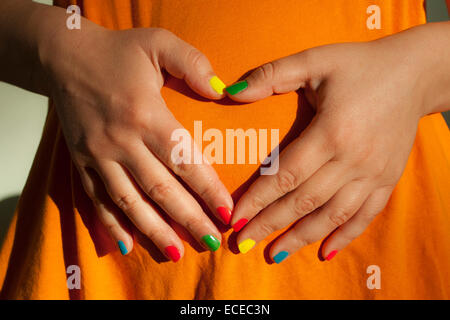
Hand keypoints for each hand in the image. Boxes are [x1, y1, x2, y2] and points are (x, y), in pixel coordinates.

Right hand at [42, 24, 232, 259]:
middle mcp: (121, 141)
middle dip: (189, 219)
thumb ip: (192, 63)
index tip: (227, 212)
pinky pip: (96, 199)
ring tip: (176, 253)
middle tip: (212, 243)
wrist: (64, 56)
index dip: (207, 189)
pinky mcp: (81, 162)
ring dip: (154, 230)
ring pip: (129, 202)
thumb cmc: (117, 51)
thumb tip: (221, 92)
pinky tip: (127, 245)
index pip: (184, 160)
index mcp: (146, 114)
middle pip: (161, 189)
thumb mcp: (158, 42)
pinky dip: (111, 224)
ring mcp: (98, 155)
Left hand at [225, 29, 435, 261]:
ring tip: (275, 254)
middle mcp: (353, 159)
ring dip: (302, 237)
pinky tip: (326, 252)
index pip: (286, 175)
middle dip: (270, 224)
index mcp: (331, 131)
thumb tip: (229, 92)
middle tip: (243, 244)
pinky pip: (366, 215)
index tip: (235, 220)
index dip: (258, 200)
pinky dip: (345, 235)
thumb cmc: (359, 65)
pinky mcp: (388, 178)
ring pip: (333, 215)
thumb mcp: (314, 59)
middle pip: (304, 201)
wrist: (415, 73)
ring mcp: (374, 173)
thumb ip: (271, 75)